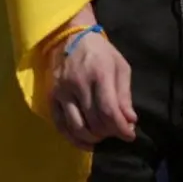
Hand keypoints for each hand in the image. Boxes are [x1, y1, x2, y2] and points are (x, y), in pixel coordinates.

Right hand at [48, 24, 136, 149]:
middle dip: (109, 132)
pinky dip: (72, 139)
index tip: (130, 135)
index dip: (120, 127)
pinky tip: (85, 143)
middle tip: (117, 133)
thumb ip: (125, 95)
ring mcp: (62, 92)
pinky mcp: (51, 98)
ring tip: (103, 137)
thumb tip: (130, 120)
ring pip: (76, 126)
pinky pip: (59, 125)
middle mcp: (78, 84)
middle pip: (94, 120)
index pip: (109, 110)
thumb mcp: (120, 67)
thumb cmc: (101, 53)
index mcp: (100, 74)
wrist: (71, 38)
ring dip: (92, 137)